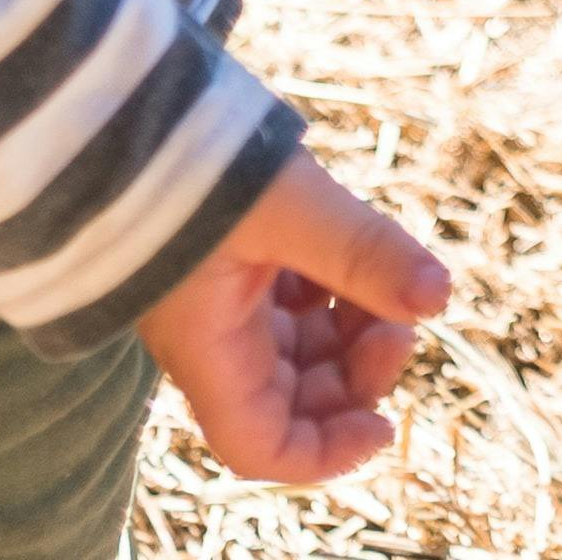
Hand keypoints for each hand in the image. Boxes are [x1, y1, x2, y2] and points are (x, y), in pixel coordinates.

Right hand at [138, 149, 452, 486]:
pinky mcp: (233, 259)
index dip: (325, 454)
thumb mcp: (288, 207)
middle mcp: (214, 337)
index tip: (383, 425)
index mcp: (212, 349)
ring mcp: (223, 299)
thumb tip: (438, 298)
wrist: (123, 108)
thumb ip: (362, 252)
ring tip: (391, 276)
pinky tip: (357, 250)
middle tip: (401, 322)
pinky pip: (295, 297)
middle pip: (296, 398)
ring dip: (355, 327)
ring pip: (304, 346)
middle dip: (357, 376)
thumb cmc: (187, 162)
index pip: (263, 446)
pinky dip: (336, 288)